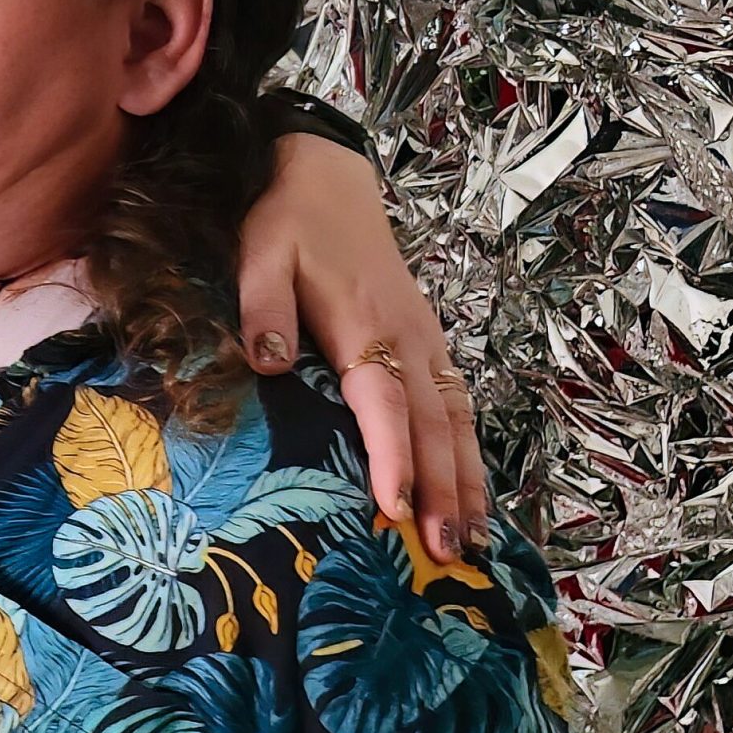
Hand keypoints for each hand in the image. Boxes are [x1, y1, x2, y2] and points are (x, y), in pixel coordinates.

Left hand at [237, 134, 489, 562]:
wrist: (326, 177)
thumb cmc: (288, 223)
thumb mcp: (260, 255)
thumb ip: (263, 310)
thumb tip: (269, 364)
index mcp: (365, 326)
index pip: (384, 403)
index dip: (392, 457)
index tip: (395, 509)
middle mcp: (408, 340)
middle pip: (433, 426)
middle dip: (443, 491)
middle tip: (448, 554)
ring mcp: (426, 342)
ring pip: (456, 421)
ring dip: (465, 481)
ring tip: (471, 542)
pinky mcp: (428, 343)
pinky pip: (458, 406)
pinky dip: (468, 453)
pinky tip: (469, 494)